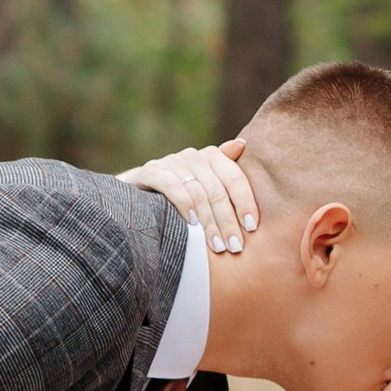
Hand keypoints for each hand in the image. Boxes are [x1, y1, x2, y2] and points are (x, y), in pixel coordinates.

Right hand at [120, 139, 257, 255]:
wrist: (137, 191)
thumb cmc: (181, 190)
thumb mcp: (206, 183)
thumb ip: (225, 172)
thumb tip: (243, 144)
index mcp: (212, 156)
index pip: (234, 178)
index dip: (245, 202)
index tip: (252, 227)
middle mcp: (194, 155)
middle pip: (217, 190)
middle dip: (228, 221)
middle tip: (235, 246)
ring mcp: (172, 162)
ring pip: (198, 193)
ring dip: (209, 222)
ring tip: (217, 245)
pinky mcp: (151, 170)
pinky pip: (172, 186)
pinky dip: (184, 204)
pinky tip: (192, 224)